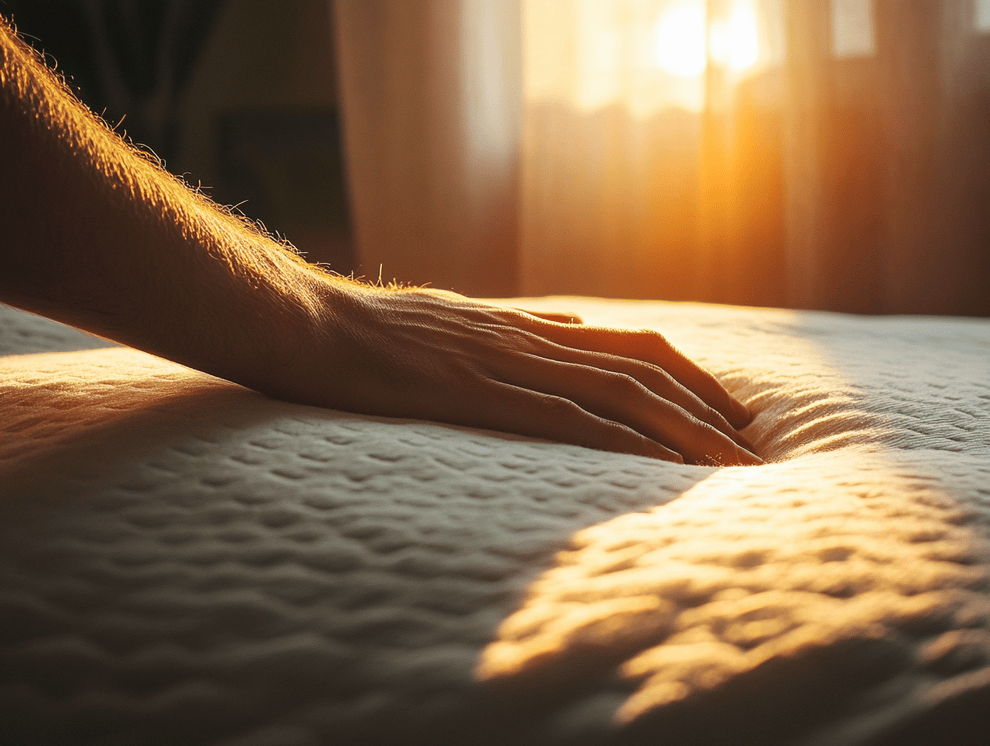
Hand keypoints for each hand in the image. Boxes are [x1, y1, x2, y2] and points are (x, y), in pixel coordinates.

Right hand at [260, 283, 761, 465]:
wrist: (310, 325)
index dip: (690, 376)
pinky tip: (654, 467)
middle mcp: (530, 338)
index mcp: (528, 327)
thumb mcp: (461, 320)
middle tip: (752, 447)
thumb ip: (521, 328)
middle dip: (706, 406)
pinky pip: (562, 417)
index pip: (633, 345)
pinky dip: (618, 441)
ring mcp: (505, 363)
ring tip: (729, 464)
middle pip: (644, 365)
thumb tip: (571, 328)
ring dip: (680, 427)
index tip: (727, 412)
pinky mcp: (475, 392)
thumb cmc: (376, 332)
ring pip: (617, 390)